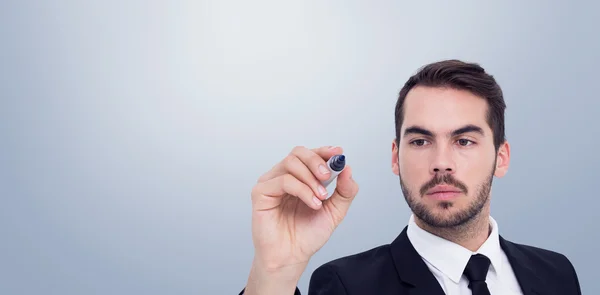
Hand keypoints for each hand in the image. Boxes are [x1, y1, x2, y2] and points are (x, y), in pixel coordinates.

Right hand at [249, 146, 358, 273]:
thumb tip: (347, 169)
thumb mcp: (335, 211)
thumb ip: (344, 191)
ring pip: (291, 163)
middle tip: (328, 176)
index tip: (338, 153)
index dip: (324, 151)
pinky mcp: (260, 192)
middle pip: (298, 153)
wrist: (292, 257)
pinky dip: (302, 189)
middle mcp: (283, 176)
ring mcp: (271, 183)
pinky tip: (312, 203)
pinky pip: (283, 180)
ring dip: (310, 179)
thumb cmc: (307, 236)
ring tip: (320, 198)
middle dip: (317, 161)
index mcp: (299, 178)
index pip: (309, 155)